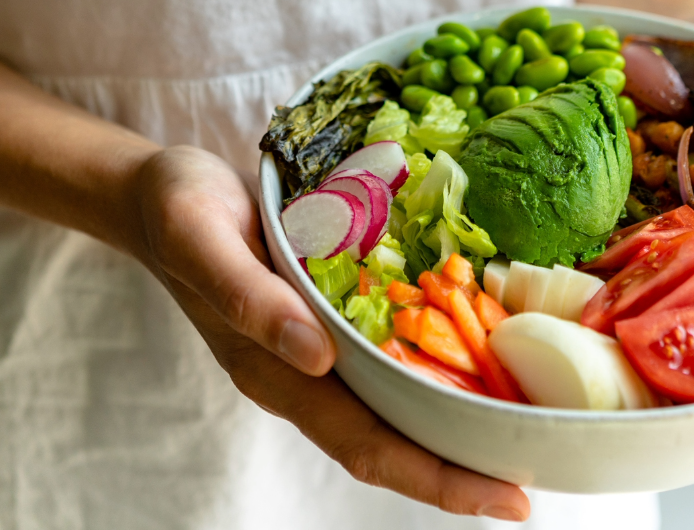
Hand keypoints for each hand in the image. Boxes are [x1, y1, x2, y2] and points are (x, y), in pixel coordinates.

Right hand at [125, 146, 531, 519]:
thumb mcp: (200, 236)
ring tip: (526, 442)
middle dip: (461, 475)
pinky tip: (484, 372)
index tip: (503, 500)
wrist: (160, 194)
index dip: (435, 478)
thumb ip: (247, 297)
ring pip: (398, 410)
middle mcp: (304, 375)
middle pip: (392, 443)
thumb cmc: (177, 211)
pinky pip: (393, 364)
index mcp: (274, 371)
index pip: (365, 445)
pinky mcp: (333, 321)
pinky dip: (441, 379)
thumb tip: (315, 357)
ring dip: (456, 434)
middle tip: (532, 494)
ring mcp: (320, 353)